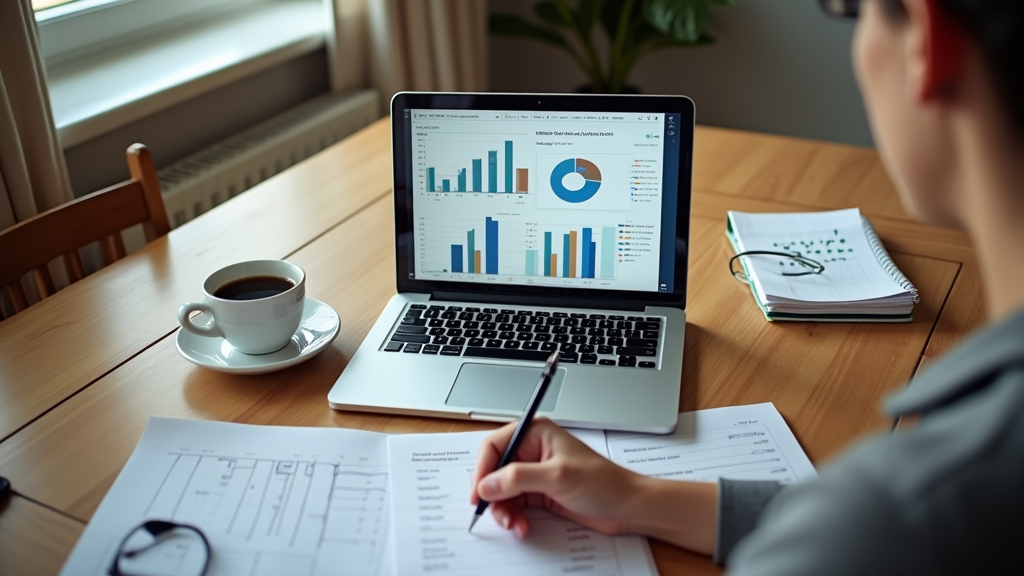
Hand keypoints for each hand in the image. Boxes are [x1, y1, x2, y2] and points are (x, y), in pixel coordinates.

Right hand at [470, 418, 644, 537]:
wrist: (626, 507)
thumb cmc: (602, 482)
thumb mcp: (557, 477)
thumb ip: (517, 478)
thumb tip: (486, 484)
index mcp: (536, 433)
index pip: (495, 446)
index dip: (482, 469)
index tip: (478, 493)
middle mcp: (532, 450)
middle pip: (494, 471)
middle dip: (493, 495)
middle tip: (498, 514)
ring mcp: (535, 473)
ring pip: (502, 491)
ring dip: (504, 510)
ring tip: (515, 524)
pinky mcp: (539, 492)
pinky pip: (514, 504)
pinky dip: (514, 517)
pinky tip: (523, 526)